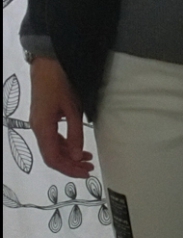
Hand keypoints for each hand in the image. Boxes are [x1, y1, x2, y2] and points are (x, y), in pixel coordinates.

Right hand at [29, 57, 94, 177]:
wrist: (48, 64)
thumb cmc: (61, 83)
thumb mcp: (73, 109)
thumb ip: (74, 134)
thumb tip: (75, 156)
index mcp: (42, 127)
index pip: (53, 158)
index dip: (68, 169)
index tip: (85, 173)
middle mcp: (38, 128)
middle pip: (52, 156)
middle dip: (70, 165)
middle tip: (90, 169)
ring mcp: (39, 123)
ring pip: (52, 148)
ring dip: (69, 156)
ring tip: (88, 159)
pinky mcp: (44, 118)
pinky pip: (53, 138)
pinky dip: (65, 146)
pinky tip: (77, 148)